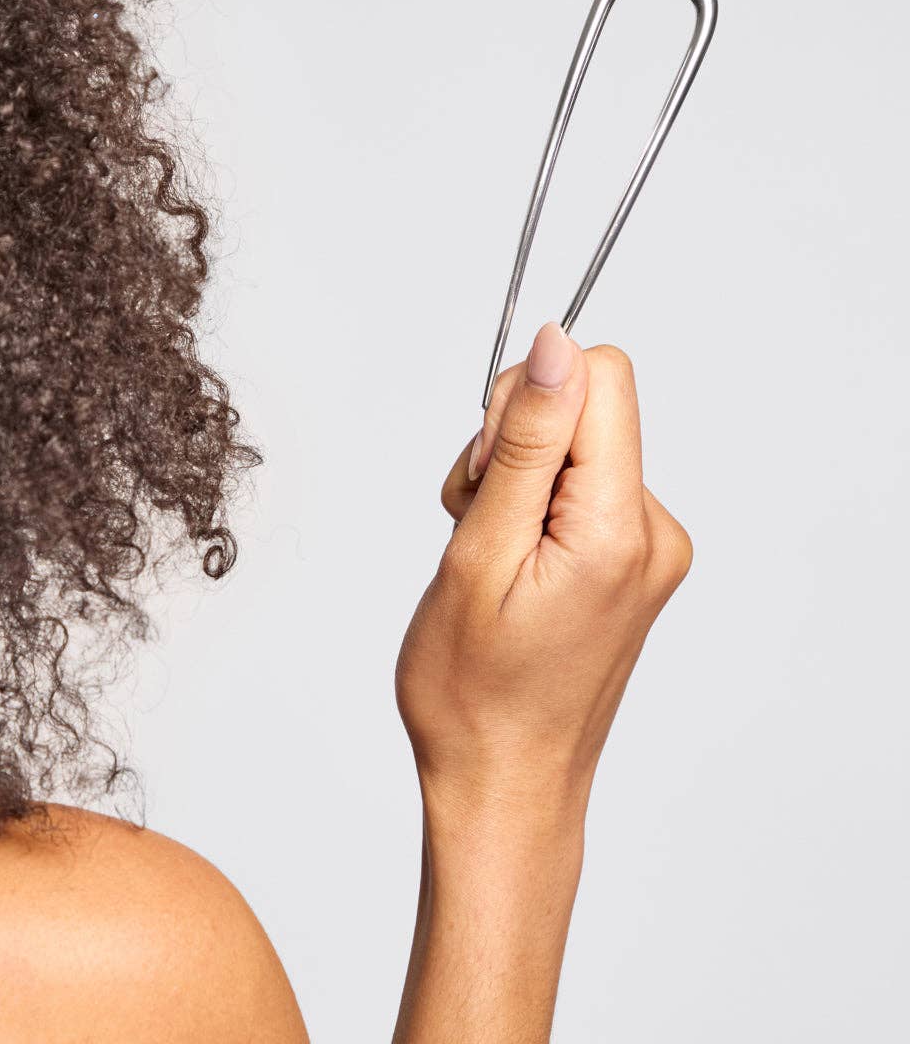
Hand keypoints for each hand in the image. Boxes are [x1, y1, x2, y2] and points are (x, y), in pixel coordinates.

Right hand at [395, 322, 692, 823]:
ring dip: (512, 480)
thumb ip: (528, 444)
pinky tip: (505, 564)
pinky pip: (578, 486)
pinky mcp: (630, 561)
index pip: (598, 378)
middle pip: (584, 406)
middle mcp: (655, 532)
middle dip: (511, 443)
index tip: (487, 472)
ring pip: (572, 446)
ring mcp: (648, 550)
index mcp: (621, 528)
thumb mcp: (482, 555)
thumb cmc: (475, 693)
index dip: (524, 402)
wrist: (504, 784)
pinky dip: (530, 507)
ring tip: (484, 555)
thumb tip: (558, 345)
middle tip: (474, 522)